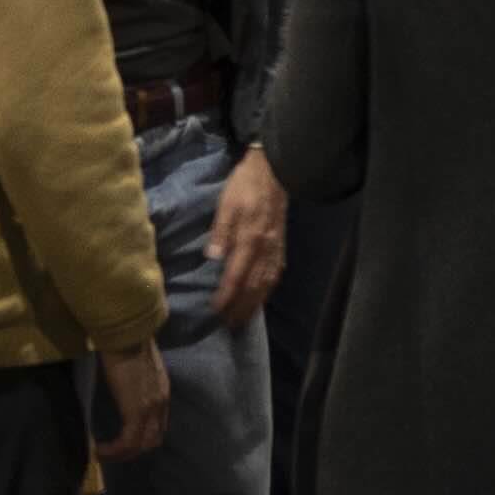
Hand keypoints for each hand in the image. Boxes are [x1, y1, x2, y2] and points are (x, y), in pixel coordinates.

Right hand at [97, 340, 172, 460]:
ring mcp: (150, 408)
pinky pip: (127, 441)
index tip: (124, 442)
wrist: (126, 335)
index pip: (159, 425)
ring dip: (122, 454)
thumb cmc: (126, 344)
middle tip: (112, 454)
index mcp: (161, 392)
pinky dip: (114, 450)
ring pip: (141, 445)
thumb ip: (135, 382)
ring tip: (103, 455)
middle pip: (153, 440)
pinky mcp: (136, 411)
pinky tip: (98, 449)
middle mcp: (160, 403)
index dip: (143, 437)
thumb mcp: (136, 368)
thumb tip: (123, 388)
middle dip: (133, 451)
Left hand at [208, 149, 289, 327]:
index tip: (216, 310)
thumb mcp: (227, 203)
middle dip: (241, 307)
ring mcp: (276, 248)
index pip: (237, 276)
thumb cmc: (245, 185)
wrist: (275, 170)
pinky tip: (262, 295)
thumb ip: (221, 230)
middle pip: (254, 286)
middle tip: (229, 325)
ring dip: (255, 303)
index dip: (227, 295)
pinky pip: (275, 273)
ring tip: (244, 318)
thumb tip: (213, 257)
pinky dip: (268, 290)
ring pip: (267, 283)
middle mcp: (266, 249)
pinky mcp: (281, 245)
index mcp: (250, 239)